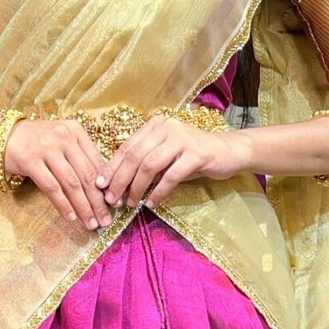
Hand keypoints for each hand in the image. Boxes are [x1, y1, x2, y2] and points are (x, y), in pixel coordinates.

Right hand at [2, 116, 109, 229]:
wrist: (2, 133)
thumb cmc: (35, 140)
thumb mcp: (61, 140)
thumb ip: (79, 156)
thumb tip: (100, 186)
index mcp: (76, 131)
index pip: (97, 162)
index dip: (107, 186)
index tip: (113, 204)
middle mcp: (64, 137)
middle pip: (87, 175)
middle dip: (98, 201)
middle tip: (105, 220)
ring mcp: (47, 148)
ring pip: (71, 183)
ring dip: (83, 207)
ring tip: (90, 223)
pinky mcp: (30, 161)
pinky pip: (51, 187)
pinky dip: (63, 204)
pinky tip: (71, 217)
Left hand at [98, 117, 245, 209]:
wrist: (228, 151)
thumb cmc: (193, 155)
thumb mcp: (166, 155)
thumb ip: (145, 162)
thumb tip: (117, 183)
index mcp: (155, 125)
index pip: (127, 147)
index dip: (111, 167)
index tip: (100, 185)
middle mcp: (166, 127)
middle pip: (135, 156)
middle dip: (120, 180)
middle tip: (112, 199)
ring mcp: (182, 139)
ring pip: (149, 166)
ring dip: (137, 188)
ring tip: (130, 203)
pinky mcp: (196, 153)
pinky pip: (170, 176)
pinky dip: (158, 192)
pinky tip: (152, 203)